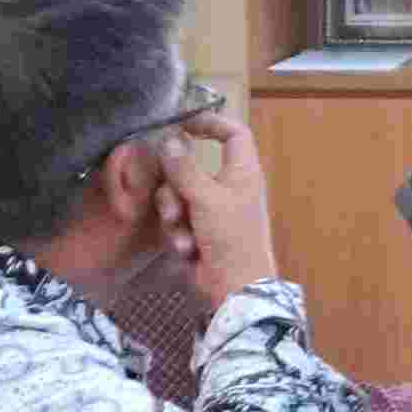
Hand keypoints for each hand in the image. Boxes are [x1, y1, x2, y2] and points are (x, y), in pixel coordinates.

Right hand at [160, 113, 281, 301]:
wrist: (235, 288)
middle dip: (175, 189)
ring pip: (178, 196)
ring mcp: (213, 209)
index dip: (211, 123)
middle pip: (190, 168)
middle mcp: (229, 186)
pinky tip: (188, 252)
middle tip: (174, 208)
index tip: (183, 124)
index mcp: (242, 172)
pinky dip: (180, 234)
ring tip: (184, 237)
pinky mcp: (200, 230)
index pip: (234, 134)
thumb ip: (184, 168)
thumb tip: (169, 138)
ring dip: (175, 217)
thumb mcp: (205, 198)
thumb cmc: (231, 238)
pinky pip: (178, 220)